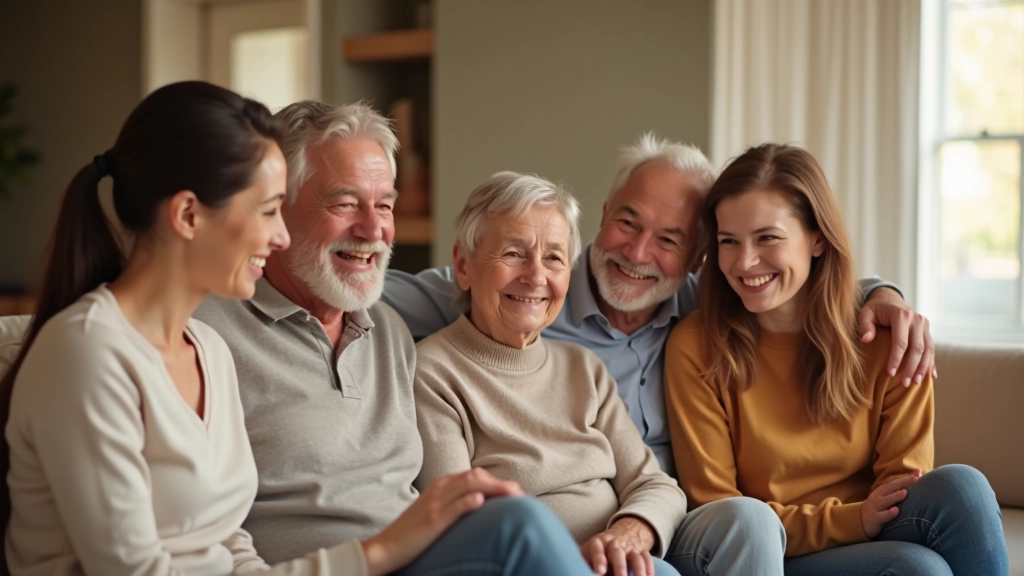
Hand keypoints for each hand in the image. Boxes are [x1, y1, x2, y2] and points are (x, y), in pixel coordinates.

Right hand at [361, 469, 523, 575]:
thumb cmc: (414, 531)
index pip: (475, 475)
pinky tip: (481, 501)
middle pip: (475, 476)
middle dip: (500, 483)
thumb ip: (457, 502)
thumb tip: (482, 502)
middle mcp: (440, 489)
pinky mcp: (433, 519)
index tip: (515, 491)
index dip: (497, 480)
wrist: (387, 547)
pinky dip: (468, 500)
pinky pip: (453, 506)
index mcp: (441, 484)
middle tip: (520, 494)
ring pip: (468, 485)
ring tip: (512, 495)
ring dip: (494, 488)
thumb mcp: (436, 510)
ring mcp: (436, 503)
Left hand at [579, 516, 656, 575]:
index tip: (600, 571)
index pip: (597, 549)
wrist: (613, 539)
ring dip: (639, 570)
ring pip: (635, 557)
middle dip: (620, 567)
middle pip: (617, 553)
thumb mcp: (585, 555)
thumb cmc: (594, 553)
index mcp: (596, 544)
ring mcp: (628, 548)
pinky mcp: (639, 553)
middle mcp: (613, 544)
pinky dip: (649, 568)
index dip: (599, 559)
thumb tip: (577, 571)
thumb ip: (584, 563)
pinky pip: (647, 558)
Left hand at [859, 288, 936, 386]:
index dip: (896, 359)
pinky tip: (931, 376)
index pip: (901, 341)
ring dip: (923, 368)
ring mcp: (924, 324)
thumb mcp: (866, 313)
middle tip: (905, 384)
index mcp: (901, 315)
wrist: (889, 299)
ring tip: (916, 383)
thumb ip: (865, 325)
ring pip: (928, 349)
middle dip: (911, 367)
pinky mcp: (927, 330)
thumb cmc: (874, 309)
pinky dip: (931, 362)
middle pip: (917, 348)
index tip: (890, 373)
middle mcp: (916, 319)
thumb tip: (867, 340)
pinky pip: (931, 348)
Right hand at [861, 471, 920, 537]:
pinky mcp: (875, 518)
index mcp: (883, 490)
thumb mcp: (887, 497)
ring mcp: (876, 507)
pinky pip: (882, 516)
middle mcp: (879, 496)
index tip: (918, 473)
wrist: (861, 520)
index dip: (906, 477)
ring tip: (905, 492)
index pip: (895, 481)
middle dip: (903, 482)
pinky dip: (889, 513)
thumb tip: (917, 478)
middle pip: (891, 487)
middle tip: (915, 478)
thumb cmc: (879, 507)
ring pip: (886, 500)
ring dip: (895, 496)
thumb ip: (900, 489)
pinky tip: (896, 511)